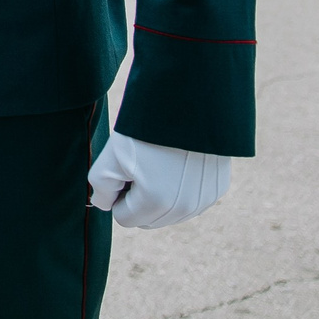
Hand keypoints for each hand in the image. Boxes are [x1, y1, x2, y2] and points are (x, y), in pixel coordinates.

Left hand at [87, 133, 232, 228]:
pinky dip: (181, 188)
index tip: (123, 170)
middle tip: (141, 164)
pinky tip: (178, 162)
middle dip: (139, 198)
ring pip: (170, 213)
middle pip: (148, 219)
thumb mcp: (112, 155)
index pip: (125, 218)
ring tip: (160, 162)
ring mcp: (204, 199)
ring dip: (160, 196)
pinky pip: (190, 201)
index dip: (118, 195)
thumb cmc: (146, 126)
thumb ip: (101, 188)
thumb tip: (106, 205)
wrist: (189, 99)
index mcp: (156, 202)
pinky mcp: (218, 188)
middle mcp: (185, 208)